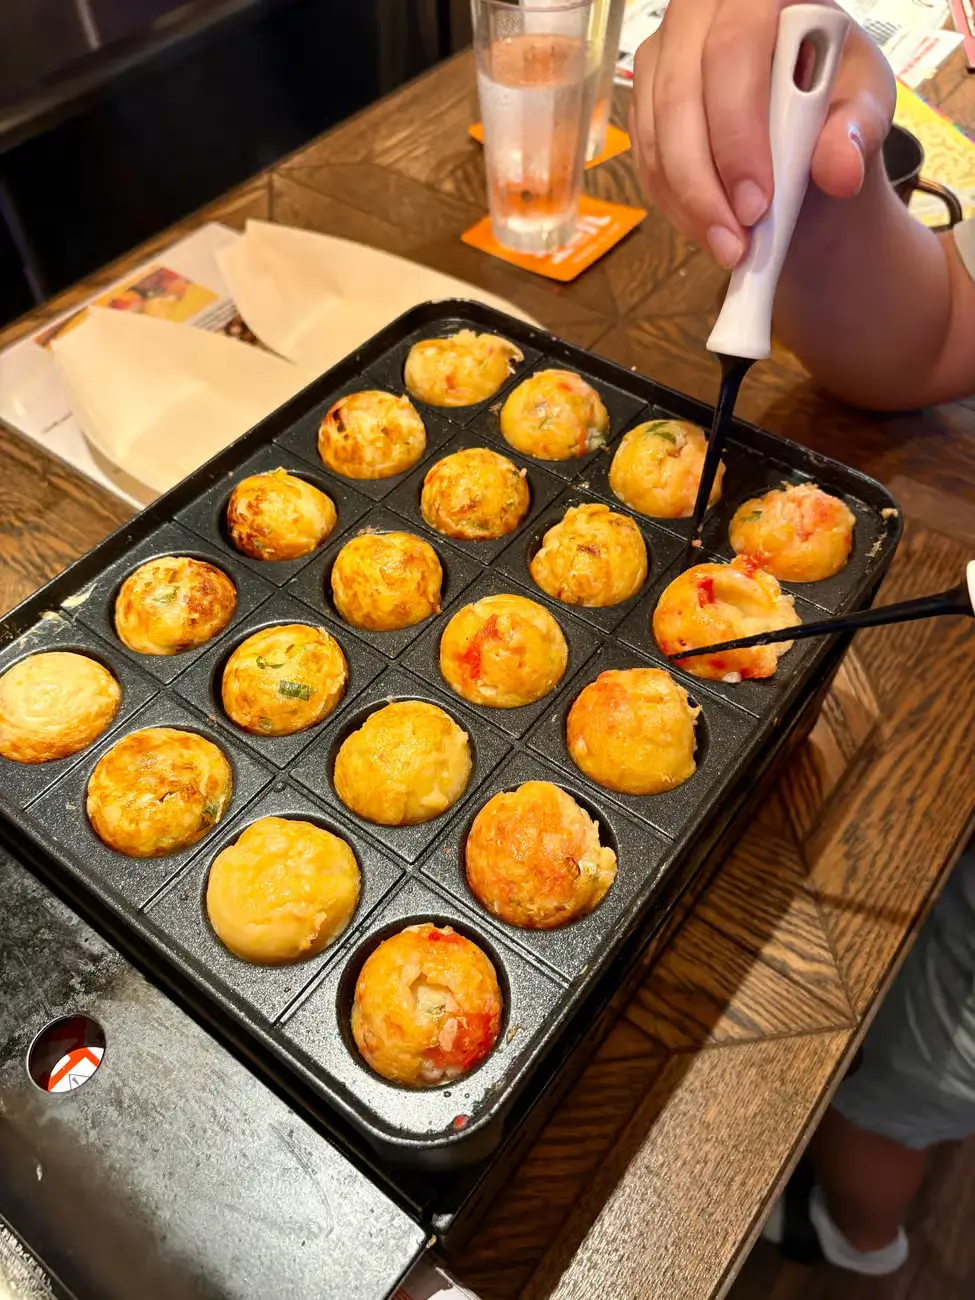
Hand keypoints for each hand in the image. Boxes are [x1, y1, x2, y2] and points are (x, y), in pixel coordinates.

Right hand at [629, 0, 894, 267]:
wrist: (806, 134)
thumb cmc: (836, 102)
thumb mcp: (863, 109)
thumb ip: (855, 132)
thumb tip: (840, 170)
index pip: (735, 46)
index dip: (737, 128)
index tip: (757, 203)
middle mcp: (703, 12)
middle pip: (681, 94)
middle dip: (705, 181)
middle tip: (737, 241)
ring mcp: (665, 54)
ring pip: (656, 133)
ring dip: (688, 202)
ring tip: (730, 249)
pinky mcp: (645, 100)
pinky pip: (645, 159)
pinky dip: (675, 204)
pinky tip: (710, 231)